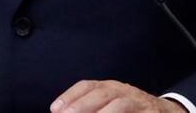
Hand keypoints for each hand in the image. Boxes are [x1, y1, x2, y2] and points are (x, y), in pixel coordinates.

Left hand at [51, 80, 184, 112]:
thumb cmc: (131, 109)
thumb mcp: (111, 103)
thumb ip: (90, 106)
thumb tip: (62, 112)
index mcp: (111, 87)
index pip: (88, 86)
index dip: (70, 96)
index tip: (55, 109)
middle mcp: (124, 92)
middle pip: (102, 94)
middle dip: (82, 106)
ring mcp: (140, 103)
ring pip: (120, 105)